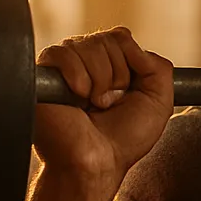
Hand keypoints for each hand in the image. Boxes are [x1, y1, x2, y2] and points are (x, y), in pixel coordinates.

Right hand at [34, 27, 173, 186]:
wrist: (97, 163)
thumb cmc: (125, 138)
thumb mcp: (159, 100)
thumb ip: (158, 65)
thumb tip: (129, 40)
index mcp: (110, 63)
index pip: (121, 37)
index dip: (131, 65)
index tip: (127, 95)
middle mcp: (85, 60)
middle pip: (107, 39)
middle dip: (117, 76)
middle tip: (108, 105)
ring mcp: (63, 66)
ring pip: (88, 45)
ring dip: (100, 82)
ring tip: (92, 105)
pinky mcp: (41, 73)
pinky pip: (62, 53)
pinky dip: (77, 78)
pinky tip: (77, 100)